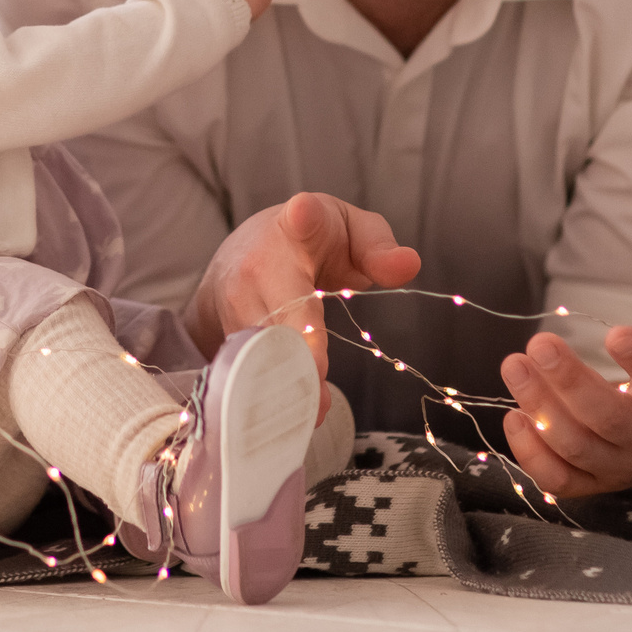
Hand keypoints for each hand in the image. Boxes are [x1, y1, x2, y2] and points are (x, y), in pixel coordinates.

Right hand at [186, 193, 422, 408]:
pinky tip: (288, 418)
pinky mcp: (222, 335)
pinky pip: (247, 371)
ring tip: (313, 413)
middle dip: (299, 351)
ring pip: (260, 349)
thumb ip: (379, 247)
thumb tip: (408, 265)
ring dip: (286, 384)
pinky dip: (268, 396)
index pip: (300, 217)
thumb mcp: (350, 230)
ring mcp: (234, 301)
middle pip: (280, 307)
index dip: (303, 217)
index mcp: (299, 224)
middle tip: (320, 395)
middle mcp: (258, 262)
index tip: (303, 212)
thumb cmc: (309, 241)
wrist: (238, 256)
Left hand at [498, 229, 631, 499]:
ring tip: (514, 364)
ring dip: (540, 407)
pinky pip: (559, 481)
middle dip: (570, 382)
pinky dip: (531, 455)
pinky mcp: (594, 483)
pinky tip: (515, 416)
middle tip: (539, 344)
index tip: (614, 332)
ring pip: (578, 446)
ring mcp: (622, 466)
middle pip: (609, 419)